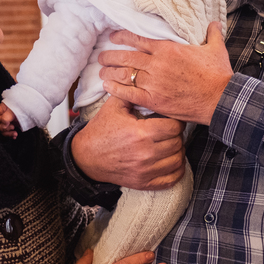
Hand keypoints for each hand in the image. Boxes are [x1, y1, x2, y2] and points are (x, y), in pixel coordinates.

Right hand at [0, 102, 18, 138]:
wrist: (28, 109)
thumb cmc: (20, 106)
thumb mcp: (14, 109)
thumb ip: (7, 116)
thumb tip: (4, 123)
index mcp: (1, 109)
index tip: (6, 122)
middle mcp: (1, 116)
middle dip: (4, 128)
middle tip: (12, 126)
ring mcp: (5, 122)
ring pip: (1, 130)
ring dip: (8, 133)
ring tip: (15, 133)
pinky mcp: (10, 126)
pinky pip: (7, 133)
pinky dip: (10, 135)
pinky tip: (14, 136)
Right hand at [70, 95, 184, 188]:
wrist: (86, 157)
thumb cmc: (101, 131)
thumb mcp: (114, 106)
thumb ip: (131, 92)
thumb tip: (144, 80)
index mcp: (141, 132)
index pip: (175, 127)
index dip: (175, 121)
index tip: (170, 120)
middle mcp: (145, 153)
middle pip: (178, 143)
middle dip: (176, 135)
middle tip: (169, 132)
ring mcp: (145, 170)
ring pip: (178, 160)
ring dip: (177, 151)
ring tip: (170, 145)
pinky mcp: (144, 182)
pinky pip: (172, 179)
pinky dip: (176, 170)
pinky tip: (171, 161)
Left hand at [99, 22, 233, 125]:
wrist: (220, 99)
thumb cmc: (218, 75)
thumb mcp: (216, 49)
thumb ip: (212, 34)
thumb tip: (214, 23)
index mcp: (168, 49)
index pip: (139, 39)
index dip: (122, 37)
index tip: (113, 37)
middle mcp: (157, 64)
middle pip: (126, 57)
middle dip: (110, 56)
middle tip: (101, 56)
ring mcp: (154, 83)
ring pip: (125, 74)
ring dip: (110, 72)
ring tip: (101, 72)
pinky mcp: (154, 100)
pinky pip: (129, 94)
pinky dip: (116, 90)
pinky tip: (107, 87)